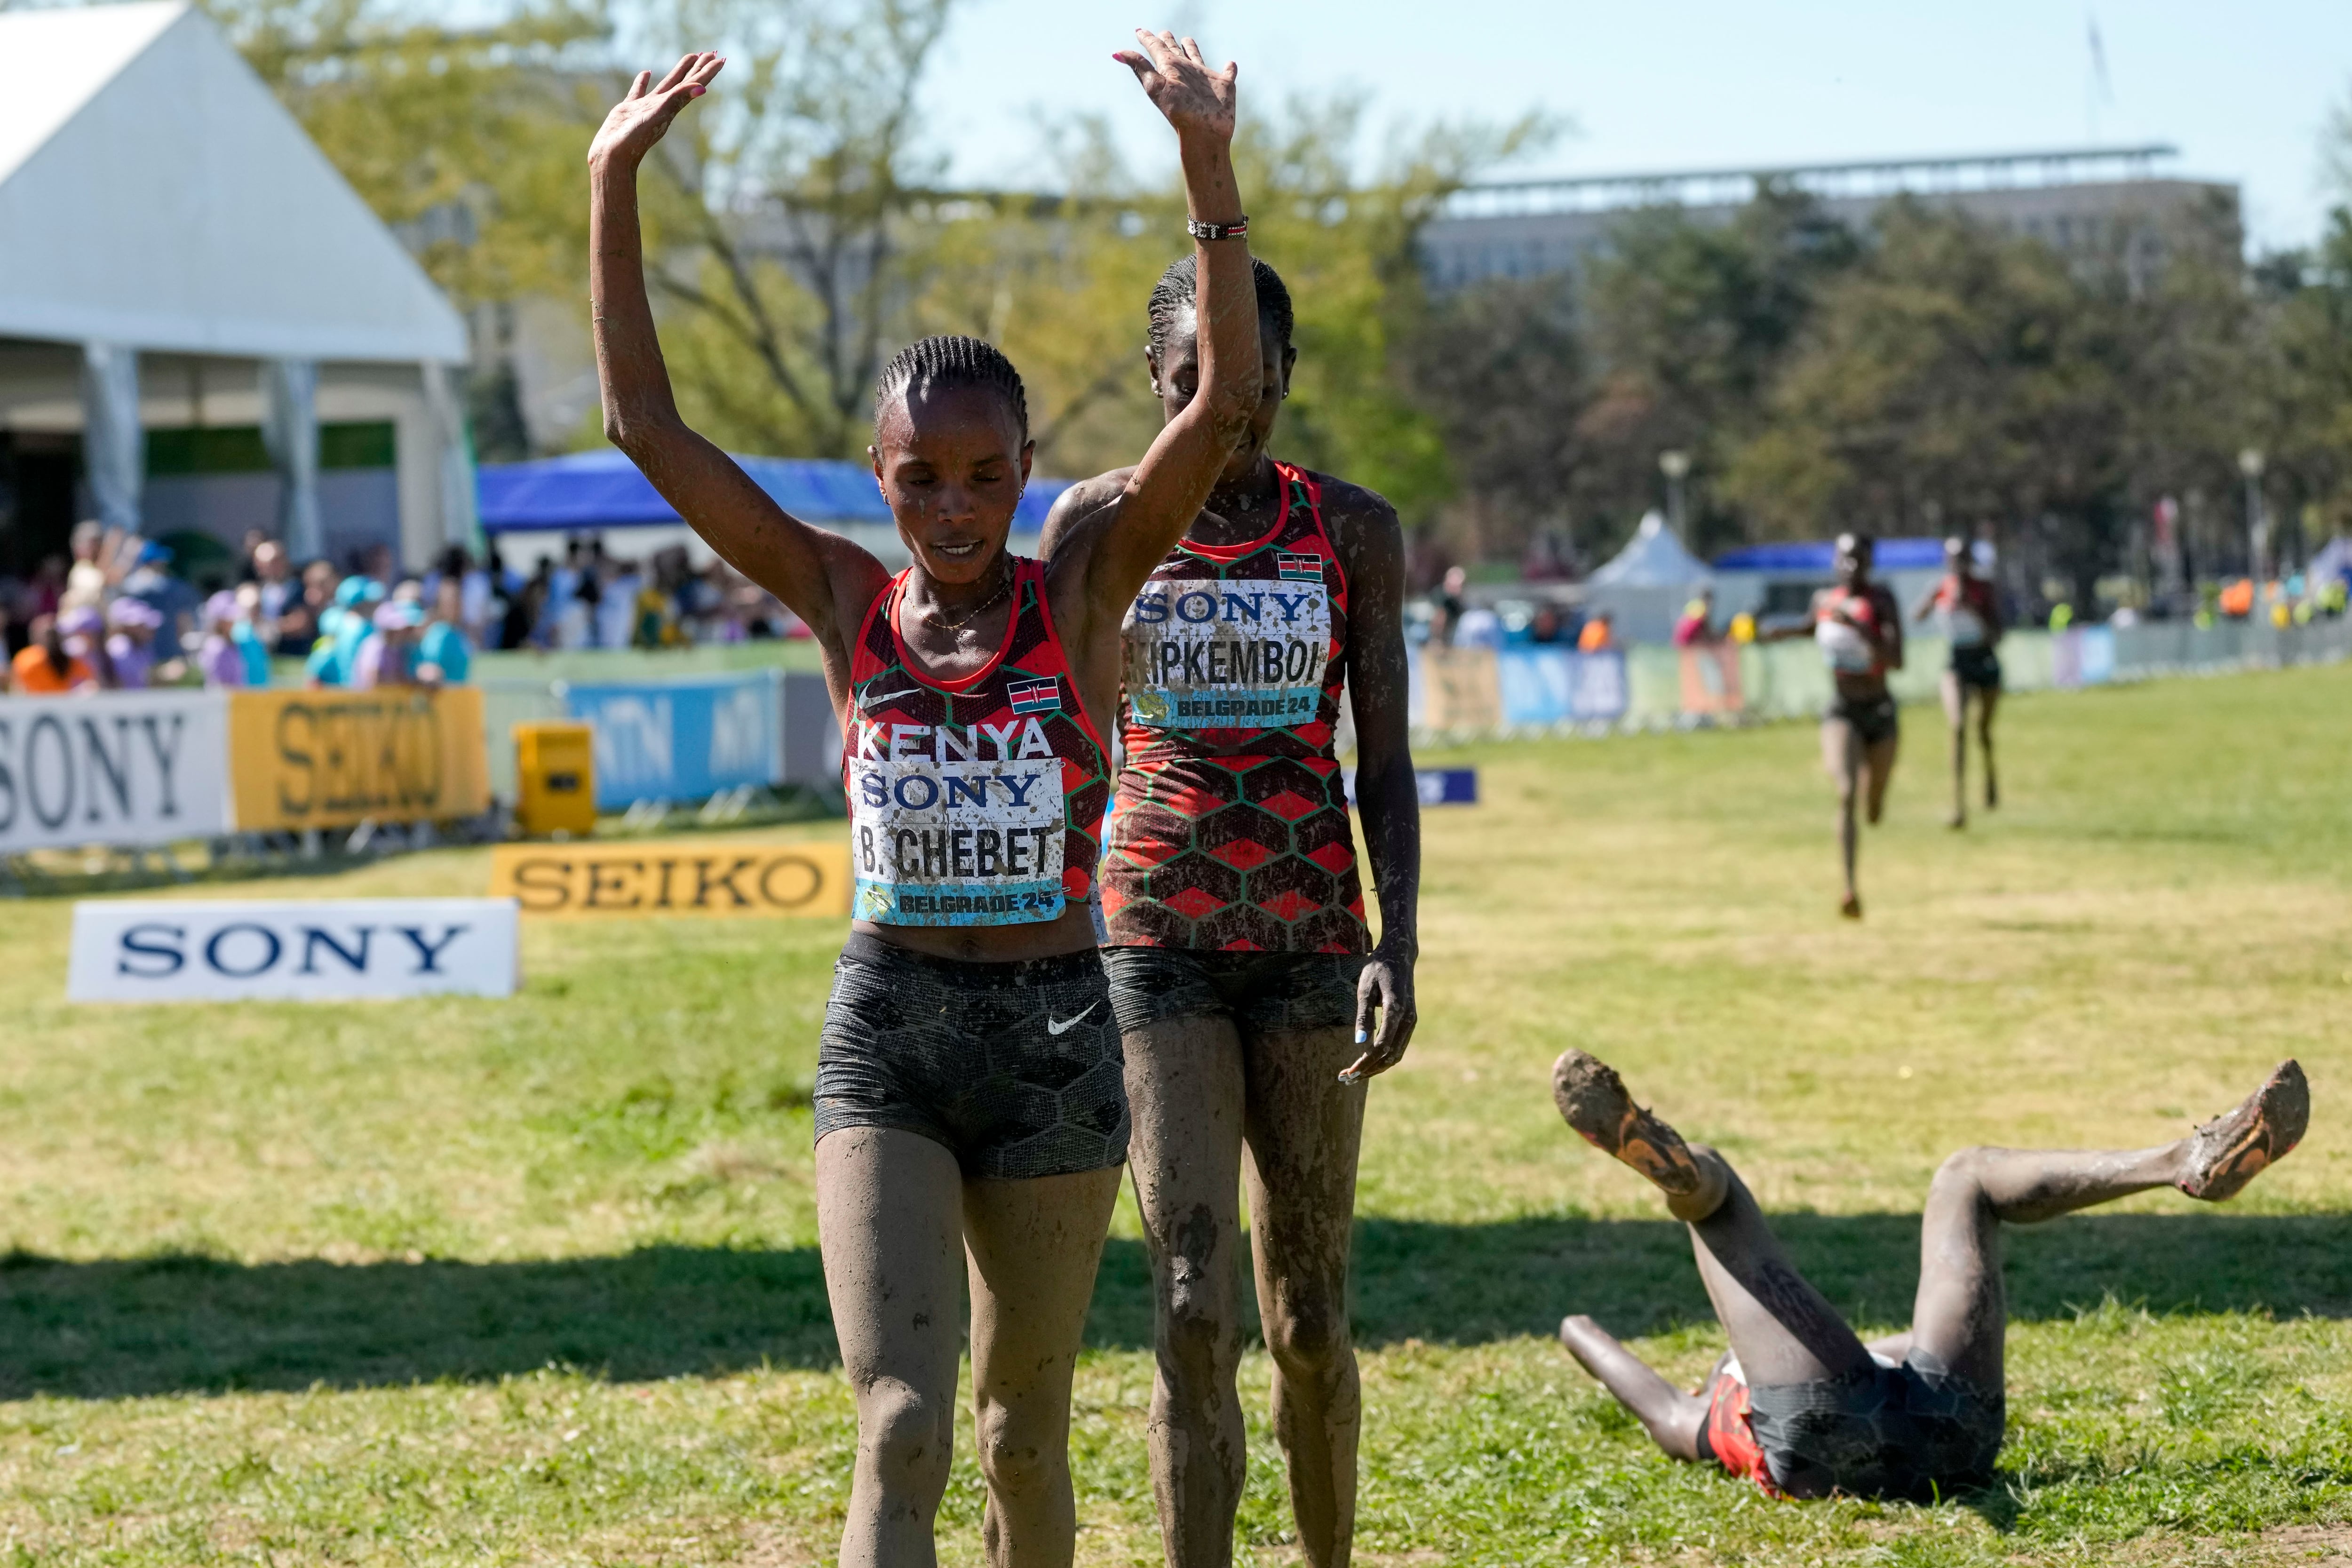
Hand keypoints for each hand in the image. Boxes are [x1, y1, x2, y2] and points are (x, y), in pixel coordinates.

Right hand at [589, 52, 723, 172]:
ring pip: (667, 83)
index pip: (695, 84)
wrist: (613, 155)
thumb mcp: (658, 115)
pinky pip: (639, 90)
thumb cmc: (635, 137)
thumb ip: (677, 99)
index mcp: (672, 106)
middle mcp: (663, 106)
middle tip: (712, 52)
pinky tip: (647, 72)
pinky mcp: (629, 109)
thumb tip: (703, 88)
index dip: (708, 71)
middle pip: (686, 82)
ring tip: (690, 56)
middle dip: (699, 67)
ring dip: (679, 71)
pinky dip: (643, 80)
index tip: (721, 58)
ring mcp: (646, 107)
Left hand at [1113, 29, 1236, 142]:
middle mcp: (1186, 72)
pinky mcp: (1225, 86)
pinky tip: (1231, 64)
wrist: (1203, 132)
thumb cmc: (1178, 110)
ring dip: (1192, 49)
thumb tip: (1115, 53)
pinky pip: (1228, 73)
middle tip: (1163, 33)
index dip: (1146, 39)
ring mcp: (1204, 79)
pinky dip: (1230, 68)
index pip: (1155, 49)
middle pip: (1174, 51)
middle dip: (1168, 41)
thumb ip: (1139, 66)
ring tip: (1187, 40)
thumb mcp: (1155, 85)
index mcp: (1170, 69)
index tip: (1139, 31)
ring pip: (1197, 58)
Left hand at [1339, 939, 1417, 1083]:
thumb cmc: (1378, 968)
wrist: (1400, 955)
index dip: (1365, 1062)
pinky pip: (1398, 1047)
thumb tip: (1360, 1042)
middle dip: (1369, 1070)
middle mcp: (1408, 1019)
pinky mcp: (1409, 1022)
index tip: (1349, 1072)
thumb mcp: (1364, 988)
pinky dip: (1384, 1058)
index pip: (1382, 1046)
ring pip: (1396, 1054)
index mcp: (1396, 1010)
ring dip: (1377, 1067)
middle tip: (1347, 1079)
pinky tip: (1367, 1060)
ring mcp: (1411, 1021)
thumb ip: (1363, 1016)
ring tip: (1356, 1074)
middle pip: (1390, 1056)